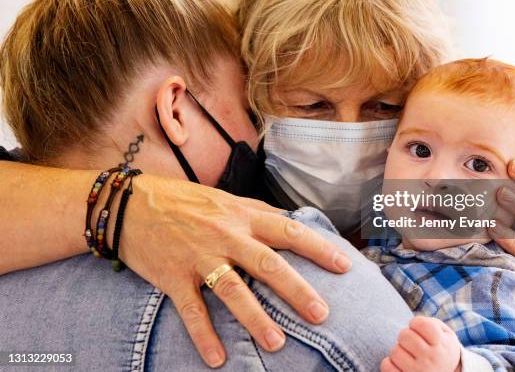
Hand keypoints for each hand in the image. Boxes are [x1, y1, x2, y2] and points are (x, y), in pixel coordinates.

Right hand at [116, 174, 351, 367]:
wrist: (130, 203)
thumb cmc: (182, 200)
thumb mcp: (223, 198)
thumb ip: (255, 211)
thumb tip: (288, 220)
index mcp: (241, 215)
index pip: (288, 230)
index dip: (318, 247)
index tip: (344, 265)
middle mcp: (225, 235)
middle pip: (268, 264)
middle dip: (297, 290)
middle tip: (321, 314)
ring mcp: (199, 257)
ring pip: (232, 290)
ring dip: (256, 318)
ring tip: (277, 343)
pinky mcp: (173, 276)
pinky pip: (191, 309)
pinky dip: (203, 334)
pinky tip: (217, 358)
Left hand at [380, 316, 460, 371]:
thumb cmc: (439, 347)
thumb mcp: (444, 333)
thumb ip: (430, 323)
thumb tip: (413, 325)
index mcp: (441, 344)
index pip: (421, 324)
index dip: (416, 323)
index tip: (418, 328)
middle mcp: (431, 359)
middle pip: (405, 336)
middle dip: (404, 335)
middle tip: (410, 341)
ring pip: (395, 352)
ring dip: (398, 350)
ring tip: (407, 354)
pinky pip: (387, 367)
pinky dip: (389, 363)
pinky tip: (399, 364)